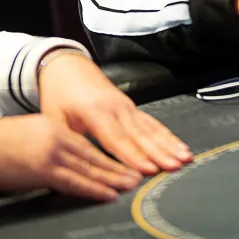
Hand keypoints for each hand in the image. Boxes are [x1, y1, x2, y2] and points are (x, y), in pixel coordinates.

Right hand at [0, 114, 141, 201]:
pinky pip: (76, 181)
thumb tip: (60, 162)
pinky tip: (108, 193)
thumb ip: (47, 144)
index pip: (87, 143)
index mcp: (53, 126)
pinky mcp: (44, 168)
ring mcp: (52, 151)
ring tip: (131, 185)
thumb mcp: (28, 136)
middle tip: (139, 175)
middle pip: (94, 154)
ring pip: (91, 167)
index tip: (124, 162)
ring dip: (113, 177)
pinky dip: (95, 188)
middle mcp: (58, 136)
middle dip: (118, 166)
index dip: (107, 154)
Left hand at [38, 50, 192, 175]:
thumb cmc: (59, 95)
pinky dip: (167, 136)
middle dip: (159, 152)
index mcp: (94, 112)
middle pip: (139, 135)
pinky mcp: (132, 108)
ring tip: (184, 157)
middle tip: (174, 166)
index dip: (132, 156)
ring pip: (150, 129)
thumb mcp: (54, 119)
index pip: (116, 139)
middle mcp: (115, 108)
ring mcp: (126, 107)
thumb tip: (68, 171)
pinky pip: (152, 123)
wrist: (67, 67)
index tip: (147, 170)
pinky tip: (180, 146)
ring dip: (169, 144)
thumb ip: (66, 143)